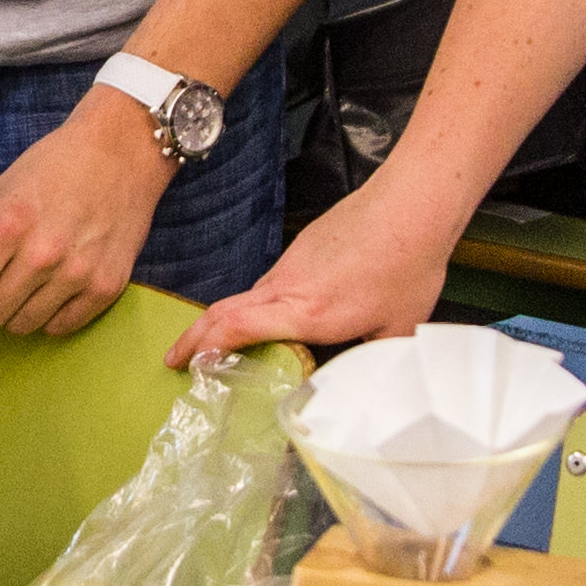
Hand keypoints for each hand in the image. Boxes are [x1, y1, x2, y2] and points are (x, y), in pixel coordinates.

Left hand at [0, 99, 171, 338]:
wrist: (122, 152)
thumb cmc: (53, 168)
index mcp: (8, 225)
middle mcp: (43, 255)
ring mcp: (78, 275)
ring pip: (22, 327)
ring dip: (13, 311)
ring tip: (24, 277)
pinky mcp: (107, 287)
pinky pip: (60, 328)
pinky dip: (47, 315)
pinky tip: (51, 287)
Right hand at [162, 175, 460, 364]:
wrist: (411, 204)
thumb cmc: (407, 264)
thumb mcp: (398, 328)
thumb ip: (374, 360)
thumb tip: (371, 381)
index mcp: (306, 312)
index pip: (236, 328)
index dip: (205, 348)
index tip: (189, 366)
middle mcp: (287, 287)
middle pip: (222, 310)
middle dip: (192, 337)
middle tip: (174, 359)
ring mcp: (290, 265)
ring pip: (245, 297)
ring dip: (222, 321)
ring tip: (216, 346)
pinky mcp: (300, 250)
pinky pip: (267, 284)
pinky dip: (252, 305)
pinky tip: (270, 318)